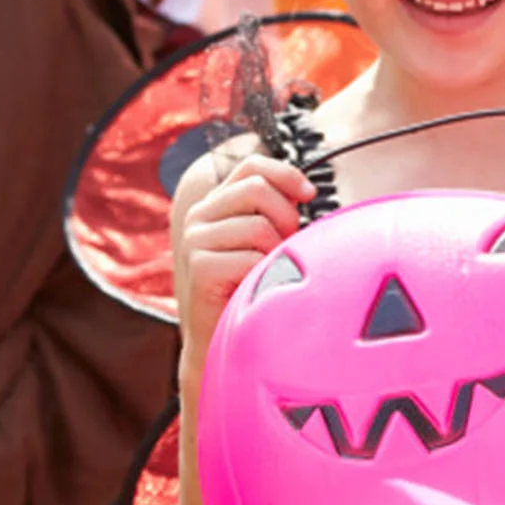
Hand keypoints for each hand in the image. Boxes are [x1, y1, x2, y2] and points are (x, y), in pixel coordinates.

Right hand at [174, 153, 311, 387]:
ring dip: (276, 251)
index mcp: (215, 204)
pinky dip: (264, 273)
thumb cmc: (248, 288)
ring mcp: (195, 240)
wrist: (218, 339)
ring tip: (268, 270)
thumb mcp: (262, 241)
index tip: (308, 195)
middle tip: (285, 245)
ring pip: (258, 226)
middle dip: (285, 216)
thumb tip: (305, 190)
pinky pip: (251, 257)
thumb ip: (273, 212)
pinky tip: (255, 286)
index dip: (285, 174)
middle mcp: (199, 216)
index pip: (251, 166)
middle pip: (257, 188)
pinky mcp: (199, 266)